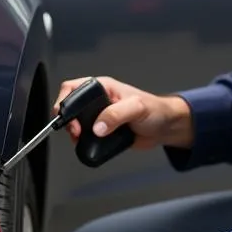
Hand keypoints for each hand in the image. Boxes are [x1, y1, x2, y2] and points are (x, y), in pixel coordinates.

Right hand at [53, 76, 193, 150]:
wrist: (165, 128)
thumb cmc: (156, 110)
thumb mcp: (137, 108)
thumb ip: (116, 115)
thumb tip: (98, 127)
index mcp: (104, 87)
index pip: (74, 87)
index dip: (66, 100)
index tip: (67, 115)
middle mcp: (99, 101)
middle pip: (71, 106)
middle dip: (68, 119)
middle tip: (75, 131)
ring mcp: (100, 116)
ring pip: (77, 122)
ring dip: (74, 131)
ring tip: (79, 138)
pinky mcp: (103, 131)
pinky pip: (87, 136)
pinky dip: (83, 141)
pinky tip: (87, 144)